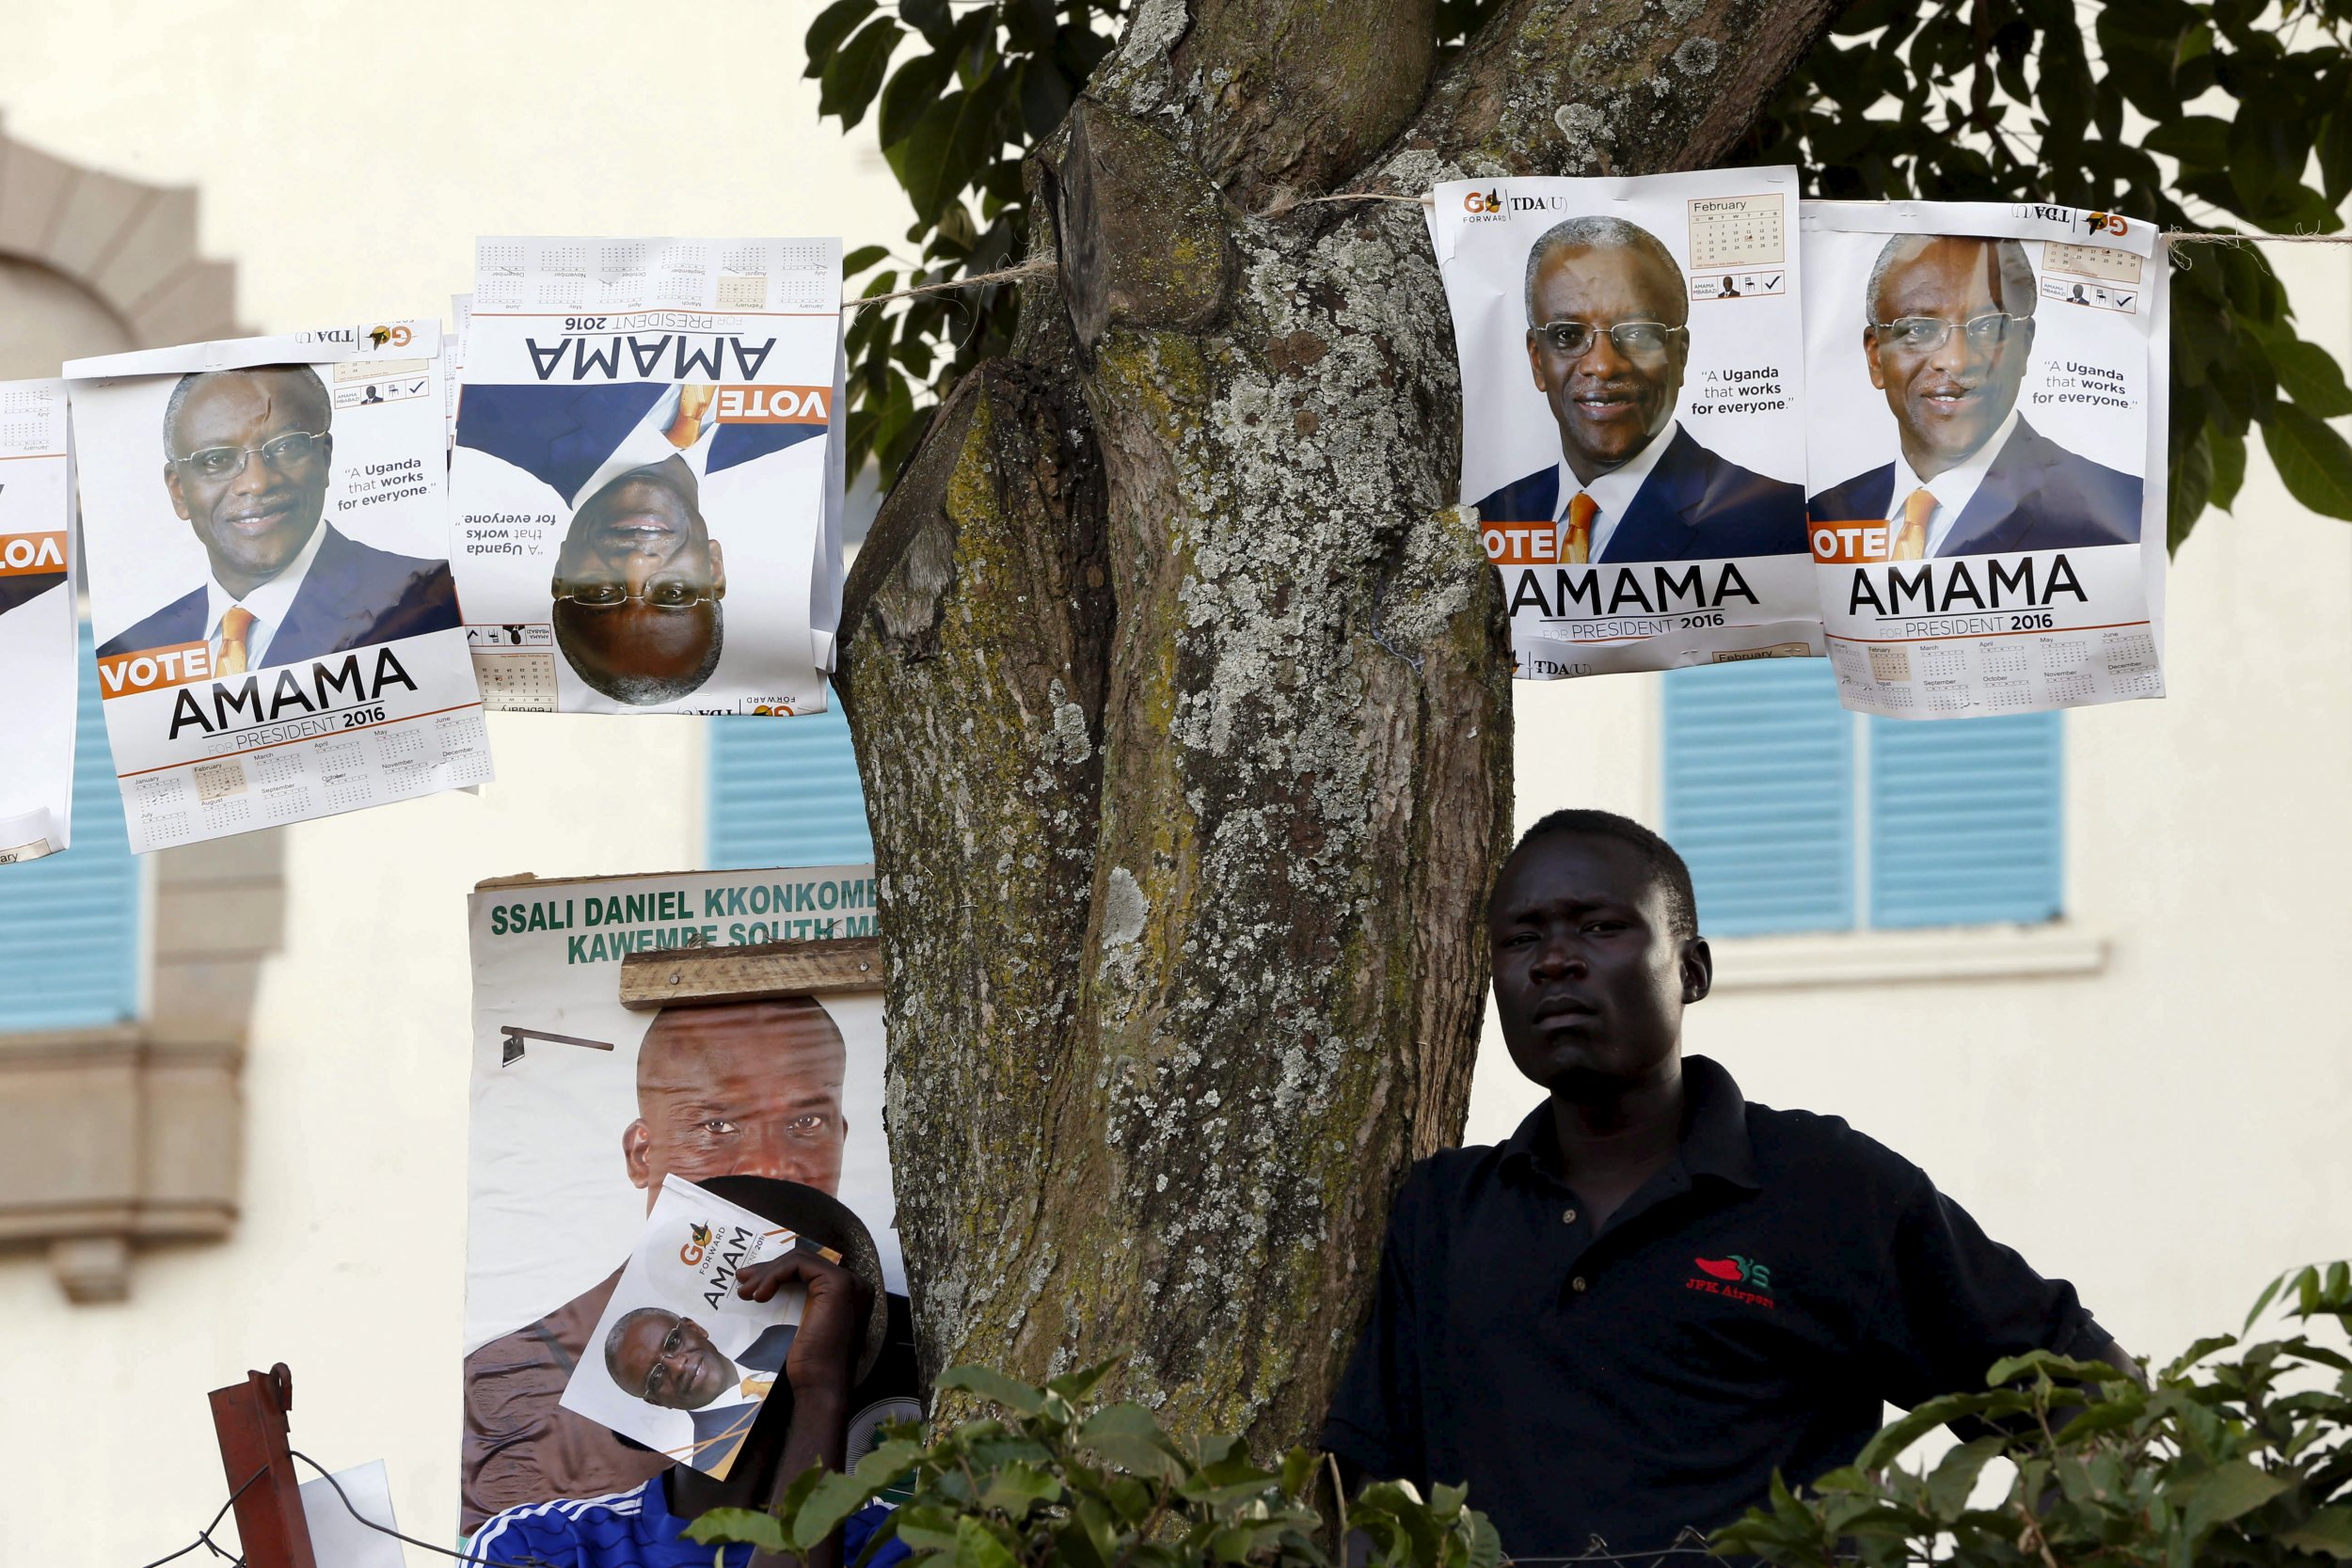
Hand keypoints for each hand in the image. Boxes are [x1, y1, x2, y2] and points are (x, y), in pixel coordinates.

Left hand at [738, 1248, 869, 1396]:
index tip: (750, 1284)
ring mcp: (848, 1282)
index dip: (776, 1272)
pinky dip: (775, 1274)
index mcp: (847, 1293)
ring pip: (800, 1260)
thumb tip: (765, 1284)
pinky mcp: (837, 1284)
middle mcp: (853, 1283)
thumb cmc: (808, 1365)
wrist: (819, 1385)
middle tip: (741, 1281)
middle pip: (803, 1263)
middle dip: (768, 1269)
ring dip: (768, 1272)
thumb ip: (793, 1300)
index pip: (808, 1270)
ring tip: (746, 1292)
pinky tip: (760, 1295)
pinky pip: (799, 1264)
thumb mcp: (798, 1323)